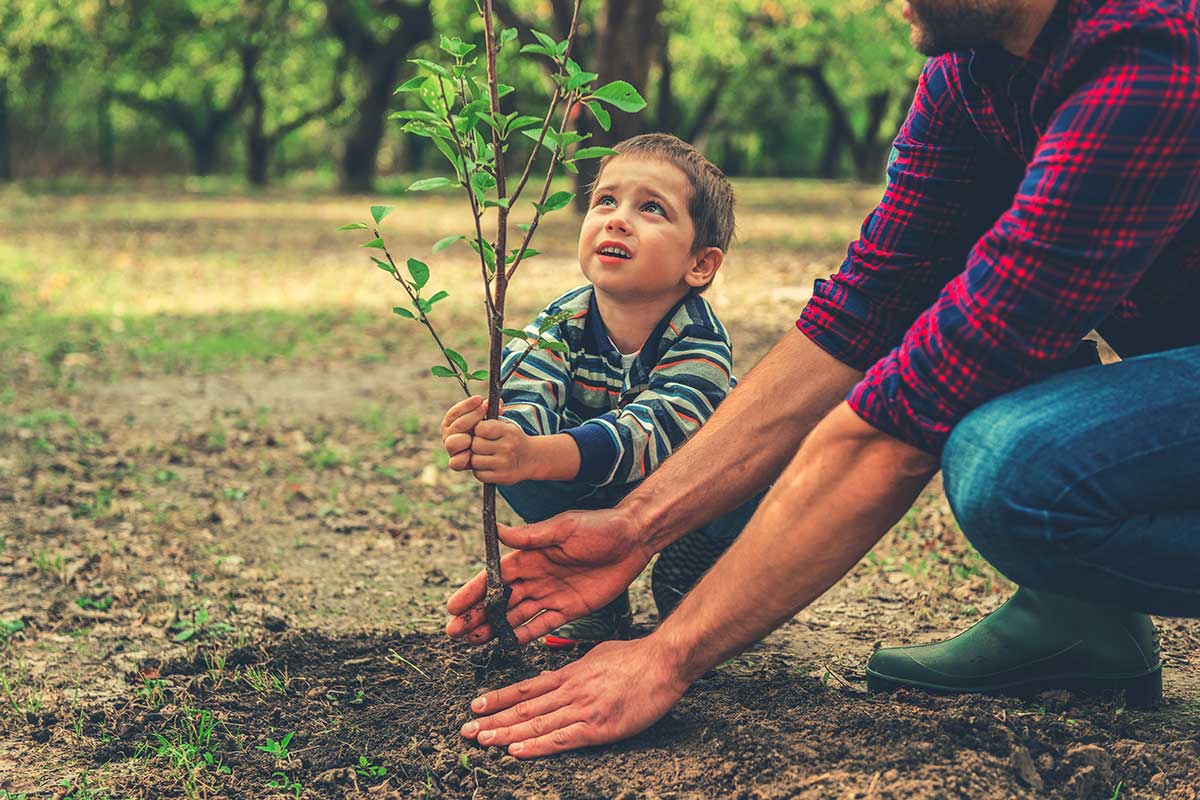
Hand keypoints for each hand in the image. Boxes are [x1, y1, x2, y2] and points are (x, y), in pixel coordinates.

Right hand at [440, 395, 485, 471]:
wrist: (491, 452)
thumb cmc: (487, 432)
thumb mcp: (488, 419)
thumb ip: (491, 410)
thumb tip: (499, 403)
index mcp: (452, 423)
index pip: (455, 412)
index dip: (466, 405)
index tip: (479, 399)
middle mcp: (449, 436)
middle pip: (456, 426)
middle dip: (471, 417)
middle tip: (484, 411)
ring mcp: (452, 450)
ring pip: (452, 443)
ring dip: (464, 438)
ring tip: (476, 436)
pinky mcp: (457, 463)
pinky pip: (454, 463)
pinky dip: (462, 458)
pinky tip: (470, 454)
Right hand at [446, 507, 651, 644]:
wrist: (633, 539)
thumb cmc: (599, 527)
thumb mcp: (564, 527)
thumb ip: (531, 536)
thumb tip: (496, 530)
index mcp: (530, 555)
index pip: (494, 576)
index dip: (473, 592)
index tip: (453, 607)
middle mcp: (536, 576)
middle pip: (500, 600)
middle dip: (476, 615)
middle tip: (454, 632)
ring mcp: (551, 594)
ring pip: (515, 615)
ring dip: (493, 628)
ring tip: (471, 641)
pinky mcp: (569, 609)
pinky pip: (541, 625)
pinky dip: (523, 636)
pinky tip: (505, 645)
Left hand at [461, 637, 688, 756]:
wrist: (663, 662)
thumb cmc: (635, 658)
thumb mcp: (596, 655)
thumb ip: (574, 668)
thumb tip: (553, 677)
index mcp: (569, 674)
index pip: (526, 689)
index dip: (499, 698)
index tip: (476, 706)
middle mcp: (570, 691)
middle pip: (524, 709)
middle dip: (492, 720)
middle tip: (466, 731)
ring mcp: (582, 709)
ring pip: (536, 724)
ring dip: (505, 734)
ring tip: (481, 741)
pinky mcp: (598, 727)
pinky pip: (561, 739)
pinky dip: (536, 746)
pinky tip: (516, 751)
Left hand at [469, 418, 533, 485]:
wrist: (531, 458)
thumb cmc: (512, 438)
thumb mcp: (506, 424)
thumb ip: (490, 417)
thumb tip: (476, 410)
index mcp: (508, 431)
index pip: (480, 428)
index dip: (477, 430)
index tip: (482, 432)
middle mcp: (507, 447)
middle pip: (475, 445)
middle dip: (475, 444)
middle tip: (483, 445)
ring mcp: (504, 463)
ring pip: (475, 460)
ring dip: (476, 458)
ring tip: (485, 455)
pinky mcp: (501, 477)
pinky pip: (479, 474)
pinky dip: (479, 470)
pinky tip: (487, 466)